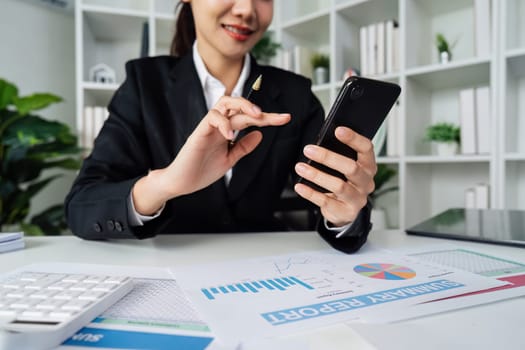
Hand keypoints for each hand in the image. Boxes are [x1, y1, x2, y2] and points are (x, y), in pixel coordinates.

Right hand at [132, 96, 289, 214]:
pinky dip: (224, 124)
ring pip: (224, 103)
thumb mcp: (230, 159)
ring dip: (242, 106)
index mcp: (227, 130)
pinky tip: (231, 134)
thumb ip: (243, 146)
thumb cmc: (202, 170)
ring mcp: (208, 127)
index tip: (286, 118)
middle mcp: (219, 125)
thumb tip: (260, 134)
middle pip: (238, 104)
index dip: (268, 117)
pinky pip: (211, 119)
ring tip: (257, 116)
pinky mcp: (198, 133)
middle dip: (258, 107)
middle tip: (274, 116)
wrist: (182, 183)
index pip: (249, 117)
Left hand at [294, 126, 376, 226]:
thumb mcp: (345, 167)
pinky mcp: (345, 212)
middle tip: (309, 150)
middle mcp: (366, 182)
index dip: (354, 139)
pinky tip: (300, 186)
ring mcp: (357, 198)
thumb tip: (320, 142)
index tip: (338, 130)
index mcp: (368, 166)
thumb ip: (339, 154)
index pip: (366, 149)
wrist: (346, 211)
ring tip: (300, 168)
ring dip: (317, 175)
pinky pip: (326, 201)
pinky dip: (311, 193)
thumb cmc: (344, 182)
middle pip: (351, 168)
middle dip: (328, 157)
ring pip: (339, 186)